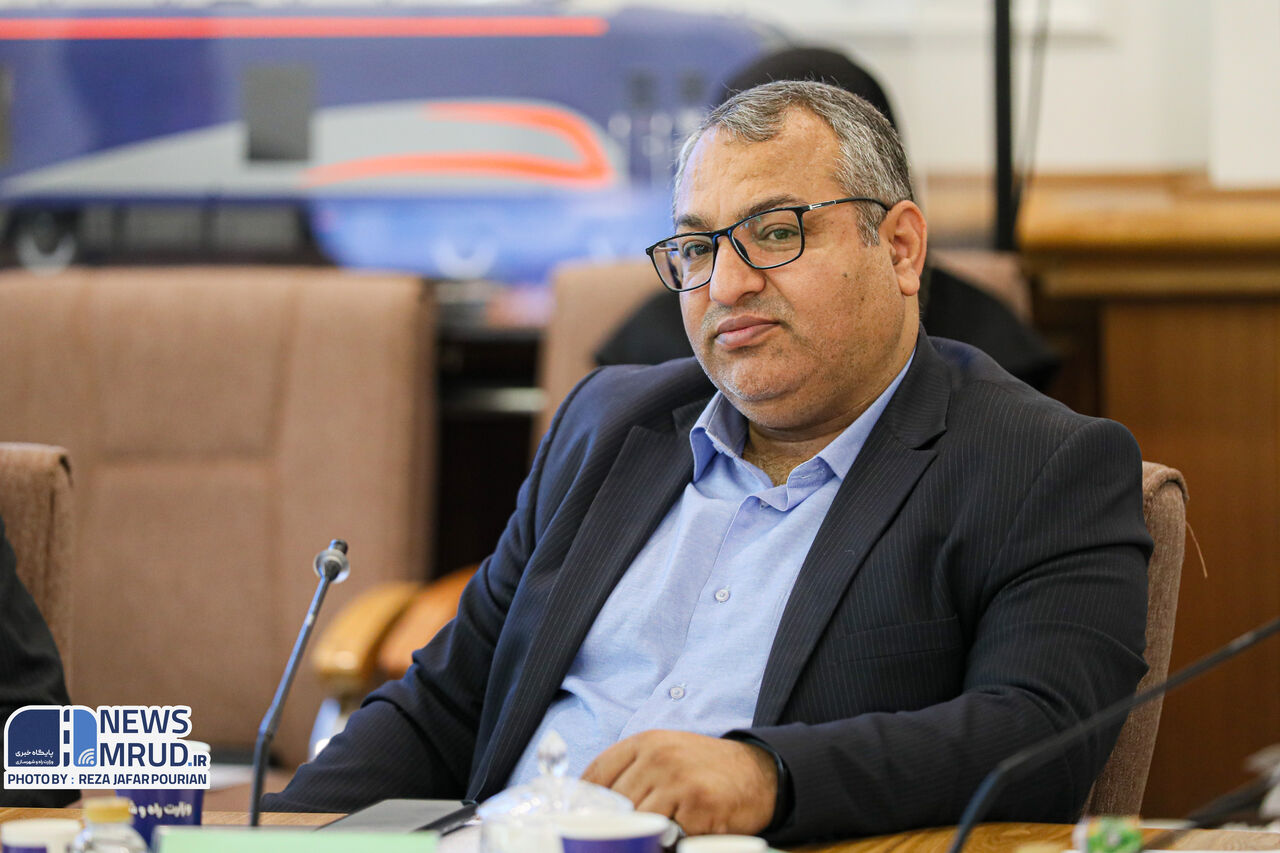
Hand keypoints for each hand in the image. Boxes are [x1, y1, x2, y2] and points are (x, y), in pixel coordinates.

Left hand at [581, 730, 776, 835]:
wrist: (758, 773)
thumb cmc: (705, 769)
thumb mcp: (666, 755)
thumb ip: (633, 771)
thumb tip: (592, 803)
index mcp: (646, 742)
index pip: (597, 772)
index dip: (584, 800)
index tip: (579, 819)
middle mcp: (658, 756)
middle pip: (615, 802)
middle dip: (614, 825)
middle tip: (616, 838)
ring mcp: (678, 779)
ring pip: (638, 820)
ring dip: (641, 836)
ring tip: (649, 837)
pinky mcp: (697, 804)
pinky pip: (667, 834)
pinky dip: (668, 842)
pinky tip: (677, 838)